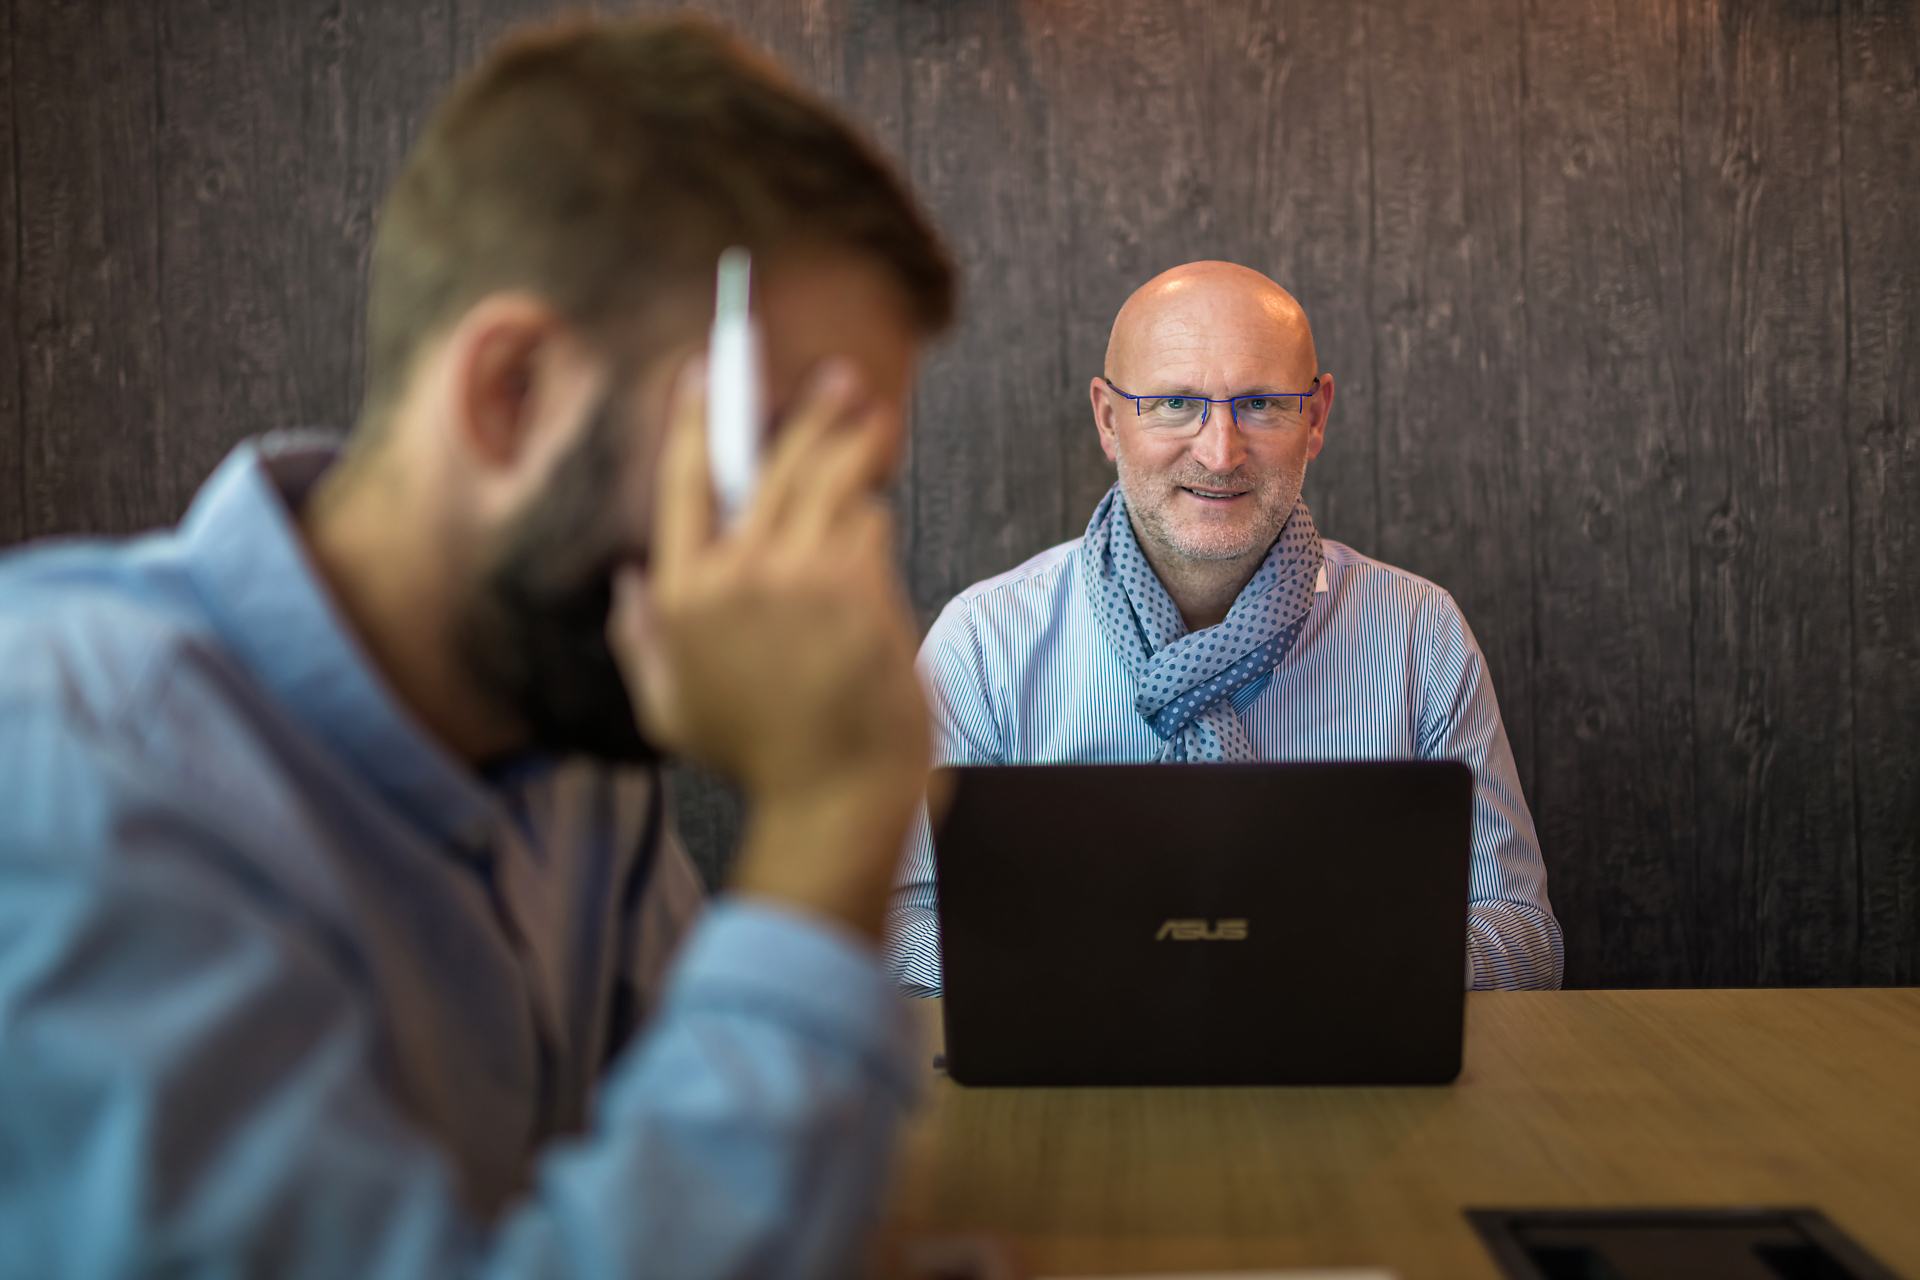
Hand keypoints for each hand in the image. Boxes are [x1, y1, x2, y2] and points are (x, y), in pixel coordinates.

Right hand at [609, 356, 929, 942]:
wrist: (836, 791)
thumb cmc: (757, 759)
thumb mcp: (668, 710)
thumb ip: (639, 641)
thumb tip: (624, 582)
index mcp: (680, 597)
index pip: (683, 484)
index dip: (696, 420)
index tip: (706, 373)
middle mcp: (733, 575)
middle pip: (769, 465)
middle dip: (806, 409)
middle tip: (838, 377)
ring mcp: (796, 576)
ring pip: (827, 480)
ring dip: (853, 440)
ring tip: (874, 414)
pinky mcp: (854, 584)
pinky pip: (865, 524)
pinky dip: (871, 519)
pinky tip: (875, 516)